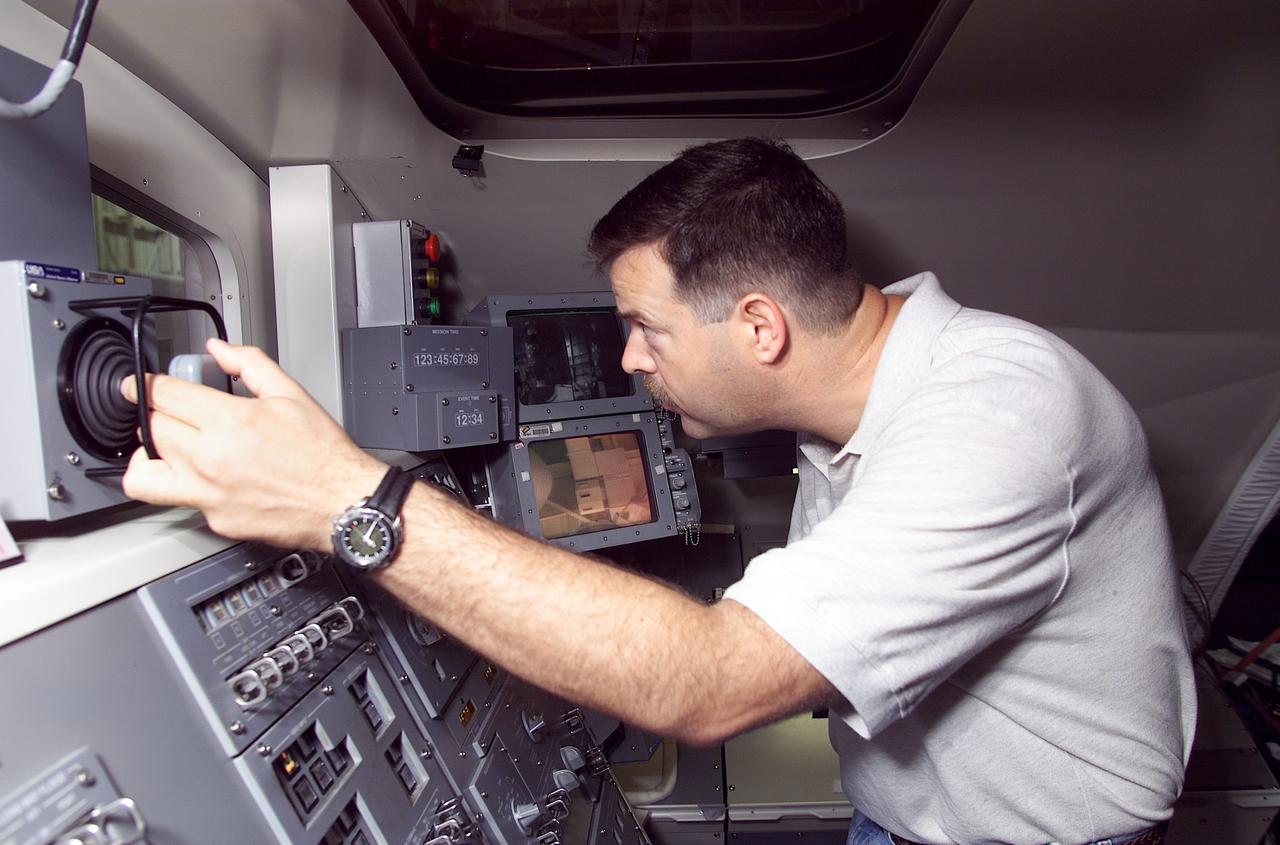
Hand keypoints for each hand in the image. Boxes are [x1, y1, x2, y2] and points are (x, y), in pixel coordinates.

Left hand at [121, 338, 385, 549]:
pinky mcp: (214, 519)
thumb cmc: (323, 454)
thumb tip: (220, 350)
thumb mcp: (291, 394)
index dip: (145, 384)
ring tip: (164, 449)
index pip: (162, 396)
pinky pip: (181, 499)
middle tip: (170, 412)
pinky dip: (188, 484)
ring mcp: (207, 494)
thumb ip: (250, 364)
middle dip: (154, 416)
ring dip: (148, 457)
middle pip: (150, 430)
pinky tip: (211, 474)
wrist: (343, 502)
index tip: (140, 384)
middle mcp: (209, 460)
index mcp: (228, 422)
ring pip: (144, 475)